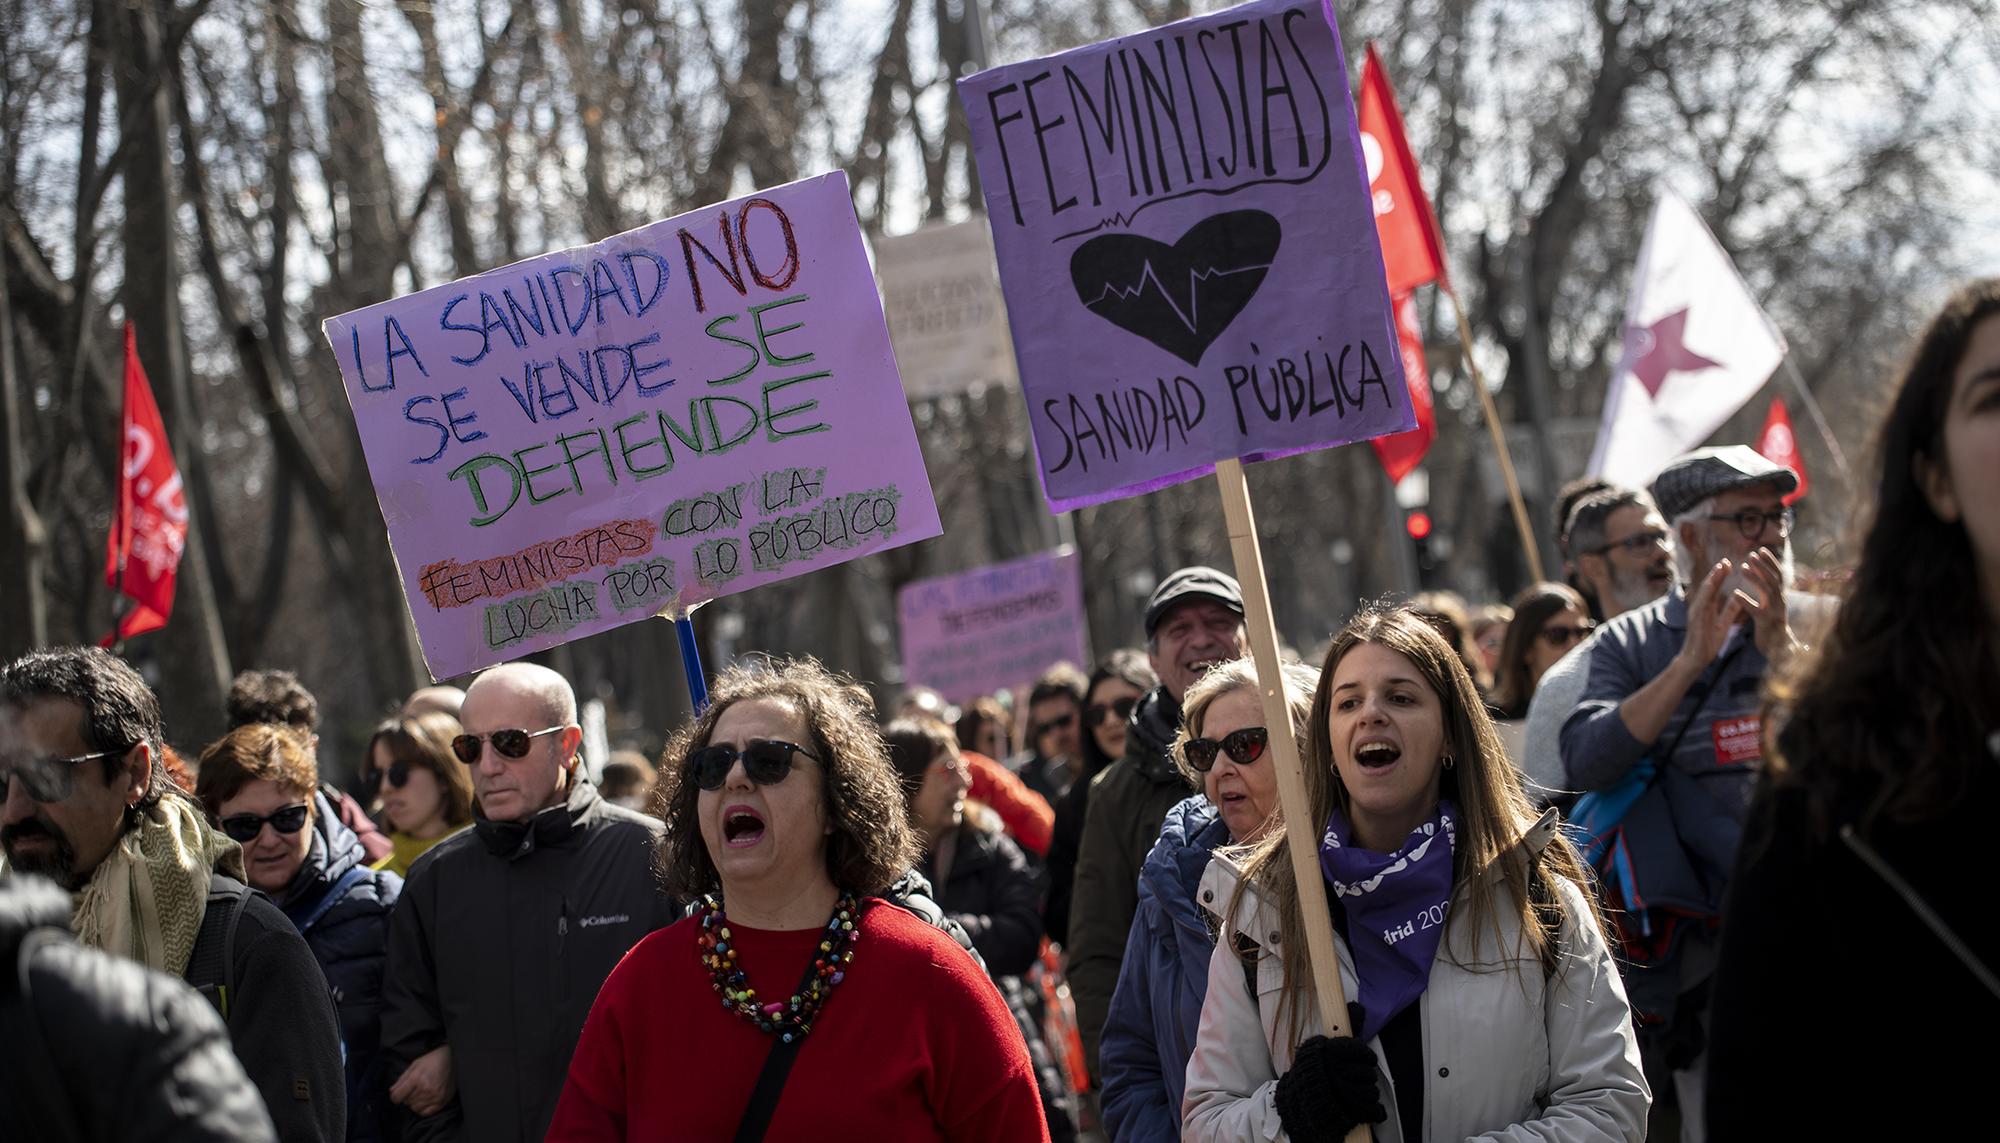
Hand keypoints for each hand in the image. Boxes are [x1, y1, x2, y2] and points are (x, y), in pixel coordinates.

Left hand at [389, 1045, 454, 1116]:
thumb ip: (402, 1079)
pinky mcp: (442, 1101)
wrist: (454, 1059)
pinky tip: (425, 1100)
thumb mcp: (414, 1065)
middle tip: (414, 1088)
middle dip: (407, 1096)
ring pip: (415, 1108)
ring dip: (415, 1102)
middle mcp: (425, 1089)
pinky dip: (422, 1108)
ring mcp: (435, 1096)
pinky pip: (426, 1112)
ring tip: (421, 1093)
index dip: (395, 1095)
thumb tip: (392, 1092)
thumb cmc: (433, 1060)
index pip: (397, 1097)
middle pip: (406, 1102)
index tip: (398, 1093)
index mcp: (416, 1078)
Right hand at [1273, 1033, 1385, 1139]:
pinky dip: (1374, 1112)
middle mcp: (1334, 1071)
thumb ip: (1341, 1028)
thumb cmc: (1310, 1073)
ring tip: (1358, 1092)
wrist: (1294, 1104)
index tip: (1366, 1059)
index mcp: (1328, 1053)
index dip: (1367, 1056)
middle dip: (1366, 1076)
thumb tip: (1359, 1008)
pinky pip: (1371, 1111)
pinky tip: (1370, 1109)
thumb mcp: (1320, 1046)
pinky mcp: (1345, 1112)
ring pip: (1371, 1092)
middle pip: (1368, 1073)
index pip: (1360, 1050)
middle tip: (1358, 1077)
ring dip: (1369, 1094)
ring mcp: (1340, 1093)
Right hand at [1674, 559, 1745, 671]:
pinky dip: (1707, 591)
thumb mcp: (1723, 624)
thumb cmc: (1708, 644)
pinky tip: (1713, 583)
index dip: (1720, 576)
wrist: (1695, 659)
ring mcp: (1695, 611)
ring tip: (1721, 567)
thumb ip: (1729, 611)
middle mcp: (1698, 607)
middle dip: (1716, 573)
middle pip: (1708, 586)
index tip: (1728, 565)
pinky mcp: (1695, 618)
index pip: (1713, 589)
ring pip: (1704, 591)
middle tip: (1725, 561)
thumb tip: (1738, 598)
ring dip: (1712, 578)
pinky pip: (1702, 601)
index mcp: (1705, 608)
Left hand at [1732, 547, 1794, 665]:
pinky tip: (1735, 594)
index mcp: (1780, 597)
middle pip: (1774, 579)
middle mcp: (1780, 602)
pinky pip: (1756, 610)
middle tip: (1751, 554)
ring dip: (1756, 578)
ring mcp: (1775, 612)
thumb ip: (1768, 592)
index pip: (1778, 575)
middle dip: (1763, 565)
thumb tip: (1765, 574)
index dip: (1770, 562)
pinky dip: (1746, 601)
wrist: (1780, 650)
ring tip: (1742, 567)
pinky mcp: (1767, 623)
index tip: (1761, 549)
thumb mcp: (1772, 606)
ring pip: (1768, 591)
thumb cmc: (1772, 626)